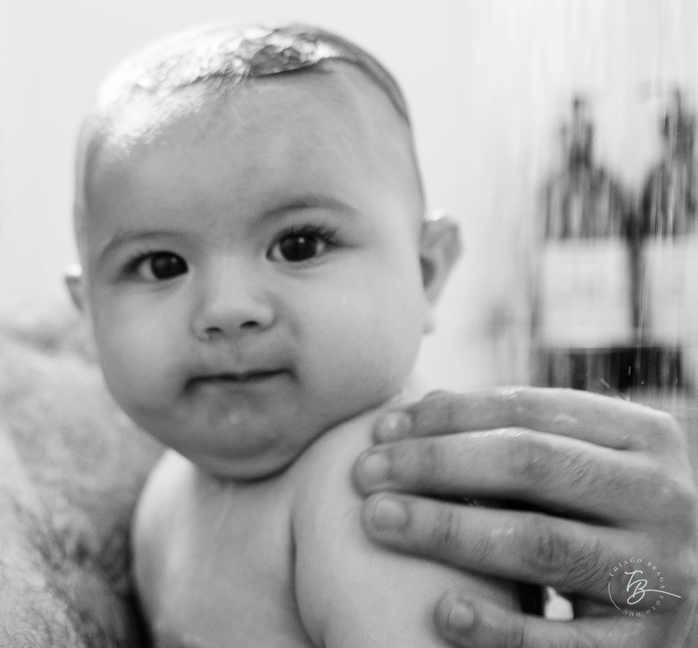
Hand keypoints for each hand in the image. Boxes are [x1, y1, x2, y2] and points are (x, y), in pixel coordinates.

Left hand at [352, 387, 697, 646]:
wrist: (676, 603)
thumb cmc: (599, 519)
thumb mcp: (578, 467)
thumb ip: (514, 434)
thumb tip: (416, 406)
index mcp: (648, 438)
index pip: (530, 410)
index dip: (446, 415)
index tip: (380, 427)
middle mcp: (666, 499)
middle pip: (530, 465)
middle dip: (434, 463)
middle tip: (363, 472)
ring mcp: (663, 574)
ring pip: (539, 542)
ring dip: (445, 529)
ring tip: (378, 521)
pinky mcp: (647, 646)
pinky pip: (563, 642)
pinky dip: (500, 627)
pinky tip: (443, 612)